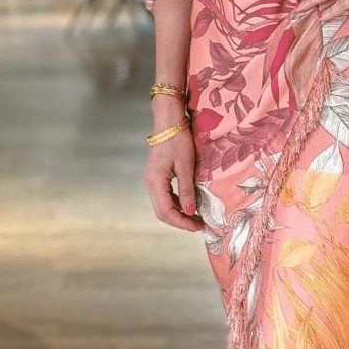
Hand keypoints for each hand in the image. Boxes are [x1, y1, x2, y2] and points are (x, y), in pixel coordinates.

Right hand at [144, 114, 201, 231]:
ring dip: (177, 214)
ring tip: (195, 218)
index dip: (182, 222)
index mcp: (155, 181)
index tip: (198, 227)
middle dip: (180, 221)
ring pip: (161, 206)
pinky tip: (187, 205)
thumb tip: (190, 212)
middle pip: (162, 212)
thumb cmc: (178, 140)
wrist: (169, 122)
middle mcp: (150, 183)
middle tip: (198, 226)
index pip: (166, 211)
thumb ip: (187, 190)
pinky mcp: (156, 176)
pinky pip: (163, 196)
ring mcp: (151, 180)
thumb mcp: (186, 165)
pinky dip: (174, 204)